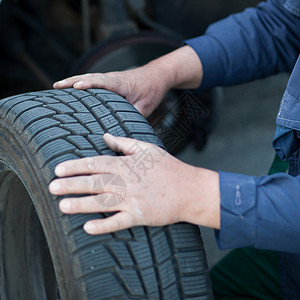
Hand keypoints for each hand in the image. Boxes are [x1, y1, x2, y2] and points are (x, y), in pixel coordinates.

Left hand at [49, 133, 219, 234]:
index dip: (76, 166)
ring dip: (81, 204)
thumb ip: (124, 142)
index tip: (59, 169)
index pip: (96, 163)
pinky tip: (88, 228)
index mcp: (127, 165)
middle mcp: (127, 182)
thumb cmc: (168, 167)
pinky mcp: (140, 216)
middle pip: (95, 182)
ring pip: (102, 202)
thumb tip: (105, 135)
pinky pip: (119, 221)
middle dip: (72, 184)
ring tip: (62, 206)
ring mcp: (133, 200)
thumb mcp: (146, 148)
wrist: (189, 189)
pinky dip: (104, 225)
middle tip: (52, 187)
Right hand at [53, 67, 166, 117]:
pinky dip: (81, 82)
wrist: (158, 76)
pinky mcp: (110, 81)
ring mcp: (110, 78)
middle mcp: (113, 78)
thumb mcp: (146, 106)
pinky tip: (73, 88)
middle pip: (90, 77)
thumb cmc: (152, 90)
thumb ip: (132, 116)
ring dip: (73, 80)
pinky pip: (93, 80)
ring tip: (57, 86)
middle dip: (72, 81)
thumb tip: (120, 129)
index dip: (89, 84)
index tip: (76, 87)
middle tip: (56, 86)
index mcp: (121, 83)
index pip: (102, 82)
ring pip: (89, 77)